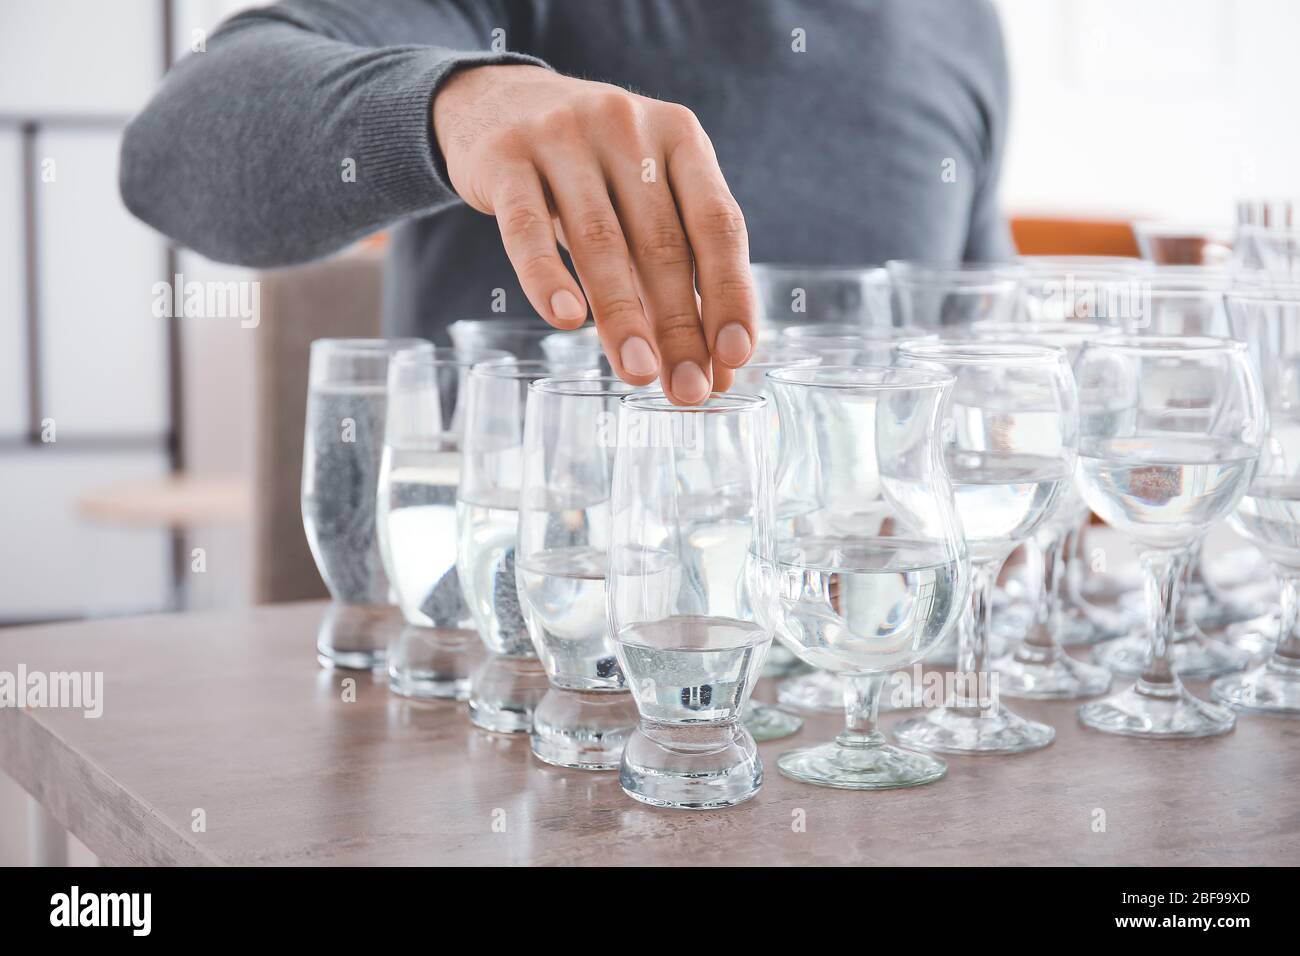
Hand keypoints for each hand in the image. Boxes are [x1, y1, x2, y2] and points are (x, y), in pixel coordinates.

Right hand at [433, 64, 755, 402]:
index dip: (731, 293)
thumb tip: (716, 369)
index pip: (718, 225)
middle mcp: (628, 129)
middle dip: (680, 325)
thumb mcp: (644, 197)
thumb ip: (678, 271)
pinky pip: (526, 228)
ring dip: (622, 315)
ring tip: (637, 372)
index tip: (736, 354)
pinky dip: (546, 275)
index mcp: (681, 139)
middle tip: (688, 390)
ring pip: (600, 240)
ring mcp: (564, 138)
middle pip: (662, 242)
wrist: (498, 100)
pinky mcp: (504, 157)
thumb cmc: (592, 168)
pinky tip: (565, 320)